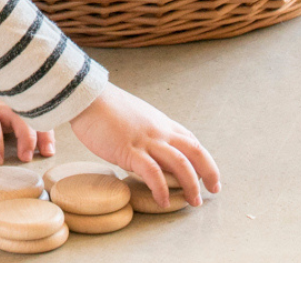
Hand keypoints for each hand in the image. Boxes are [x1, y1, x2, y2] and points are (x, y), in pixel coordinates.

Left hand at [0, 90, 55, 163]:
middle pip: (17, 116)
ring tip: (47, 152)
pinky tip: (50, 146)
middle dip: (25, 136)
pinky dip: (45, 129)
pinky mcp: (17, 109)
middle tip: (26, 157)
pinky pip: (35, 116)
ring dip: (41, 132)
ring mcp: (10, 105)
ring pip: (31, 115)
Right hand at [67, 82, 220, 207]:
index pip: (190, 141)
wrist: (87, 97)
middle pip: (194, 151)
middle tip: (213, 189)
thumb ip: (145, 131)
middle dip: (208, 172)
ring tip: (194, 201)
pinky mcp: (129, 150)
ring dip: (191, 184)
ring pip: (180, 163)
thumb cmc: (104, 107)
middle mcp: (159, 131)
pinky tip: (163, 201)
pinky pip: (152, 172)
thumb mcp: (134, 117)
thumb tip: (148, 149)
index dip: (203, 159)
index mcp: (160, 123)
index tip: (209, 174)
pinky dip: (161, 189)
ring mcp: (146, 140)